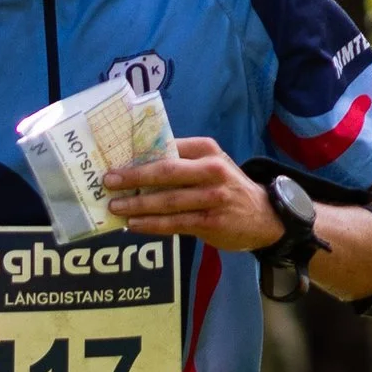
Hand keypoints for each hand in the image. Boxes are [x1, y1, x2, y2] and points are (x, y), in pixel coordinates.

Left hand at [103, 136, 280, 252]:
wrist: (263, 216)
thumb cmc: (226, 186)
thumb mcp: (210, 164)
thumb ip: (182, 161)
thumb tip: (136, 164)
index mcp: (206, 149)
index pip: (168, 147)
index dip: (140, 154)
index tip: (115, 158)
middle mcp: (212, 170)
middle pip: (166, 172)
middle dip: (134, 177)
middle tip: (108, 181)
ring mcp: (213, 197)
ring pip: (168, 201)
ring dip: (138, 205)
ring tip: (115, 207)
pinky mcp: (211, 222)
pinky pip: (175, 223)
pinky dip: (152, 224)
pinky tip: (135, 225)